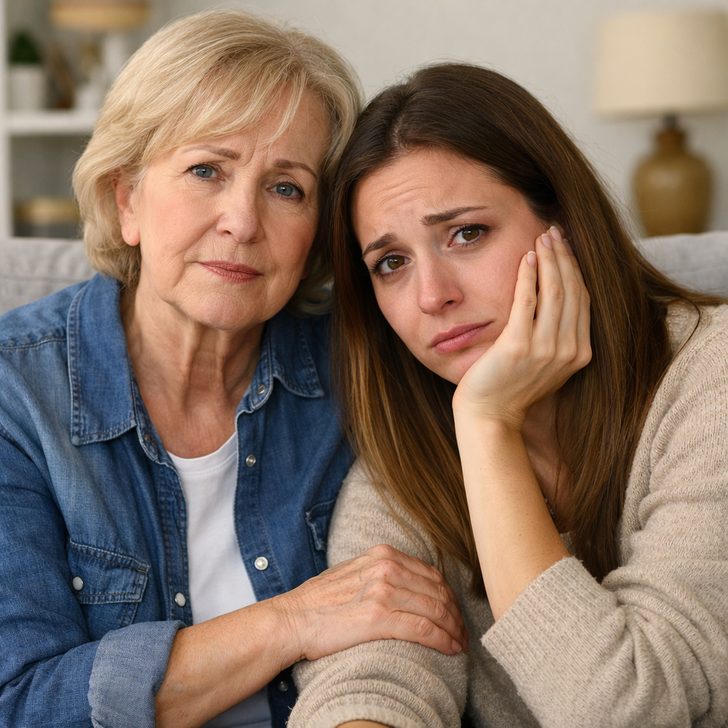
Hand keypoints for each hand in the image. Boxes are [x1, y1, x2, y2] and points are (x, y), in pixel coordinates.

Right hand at [271, 544, 467, 661]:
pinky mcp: (378, 617)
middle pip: (438, 590)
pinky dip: (442, 639)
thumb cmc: (319, 602)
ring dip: (454, 629)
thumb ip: (382, 574)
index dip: (448, 595)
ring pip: (435, 609)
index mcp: (383, 554)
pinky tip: (450, 648)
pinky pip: (423, 628)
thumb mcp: (355, 574)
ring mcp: (383, 590)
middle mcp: (386, 567)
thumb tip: (408, 587)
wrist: (291, 619)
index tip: (454, 613)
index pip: (430, 573)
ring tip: (460, 643)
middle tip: (463, 632)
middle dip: (456, 614)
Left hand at [453, 226, 590, 429]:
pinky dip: (529, 277)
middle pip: (572, 290)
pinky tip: (526, 258)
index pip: (583, 299)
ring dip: (549, 260)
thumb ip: (557, 334)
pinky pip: (527, 302)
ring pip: (554, 292)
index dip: (575, 269)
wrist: (491, 413)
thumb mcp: (545, 361)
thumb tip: (555, 294)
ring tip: (542, 238)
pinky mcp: (518, 346)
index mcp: (580, 353)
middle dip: (564, 257)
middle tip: (554, 232)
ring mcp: (545, 349)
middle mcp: (569, 350)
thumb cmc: (512, 385)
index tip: (566, 246)